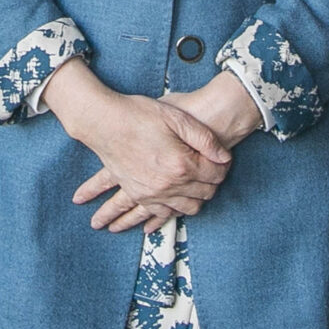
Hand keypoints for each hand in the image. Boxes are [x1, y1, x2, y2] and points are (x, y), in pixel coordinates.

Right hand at [74, 75, 268, 229]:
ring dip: (196, 198)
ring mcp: (153, 193)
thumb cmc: (139, 115)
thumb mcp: (177, 118)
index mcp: (182, 164)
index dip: (222, 166)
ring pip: (187, 208)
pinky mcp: (139, 195)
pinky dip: (173, 209)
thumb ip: (205, 139)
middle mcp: (169, 184)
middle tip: (210, 169)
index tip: (220, 158)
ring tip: (195, 184)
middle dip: (212, 182)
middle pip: (205, 193)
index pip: (216, 175)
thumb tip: (224, 157)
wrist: (103, 121)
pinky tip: (176, 198)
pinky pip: (163, 213)